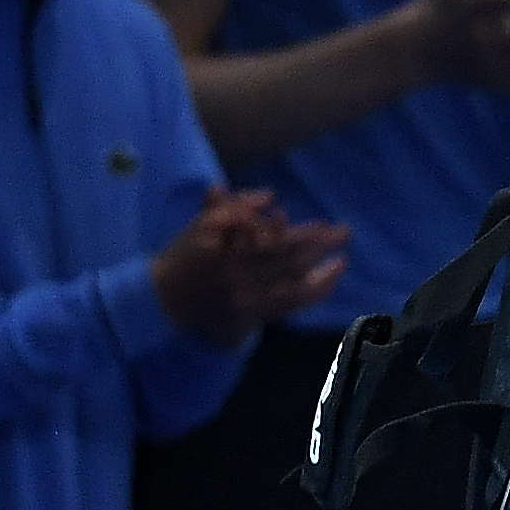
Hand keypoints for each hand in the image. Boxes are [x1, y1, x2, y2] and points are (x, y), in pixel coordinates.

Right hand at [150, 186, 350, 350]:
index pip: (269, 244)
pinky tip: (330, 279)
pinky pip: (289, 306)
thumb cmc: (185, 256)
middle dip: (317, 247)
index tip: (320, 226)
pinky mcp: (253, 314)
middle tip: (343, 232)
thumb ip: (232, 207)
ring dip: (321, 271)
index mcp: (226, 253)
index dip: (298, 236)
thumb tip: (269, 195)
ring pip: (292, 287)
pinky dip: (312, 292)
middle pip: (287, 263)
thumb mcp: (201, 225)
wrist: (167, 299)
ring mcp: (248, 300)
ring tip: (342, 258)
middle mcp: (240, 279)